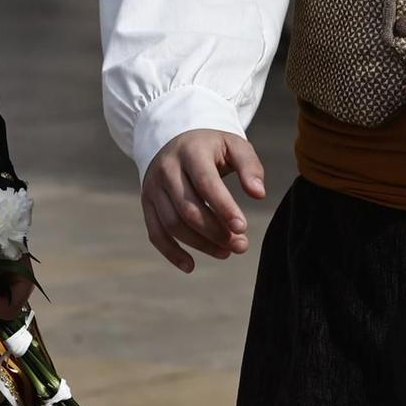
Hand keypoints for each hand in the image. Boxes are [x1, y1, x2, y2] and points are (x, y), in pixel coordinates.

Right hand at [141, 128, 266, 273]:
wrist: (177, 139)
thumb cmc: (214, 147)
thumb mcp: (235, 146)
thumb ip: (250, 167)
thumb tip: (259, 194)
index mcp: (191, 152)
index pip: (206, 184)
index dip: (224, 208)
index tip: (243, 227)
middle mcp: (167, 169)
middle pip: (188, 209)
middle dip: (215, 231)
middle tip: (241, 246)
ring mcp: (152, 187)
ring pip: (172, 224)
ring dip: (199, 244)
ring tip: (227, 252)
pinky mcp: (146, 203)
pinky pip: (155, 233)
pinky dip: (171, 252)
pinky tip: (191, 266)